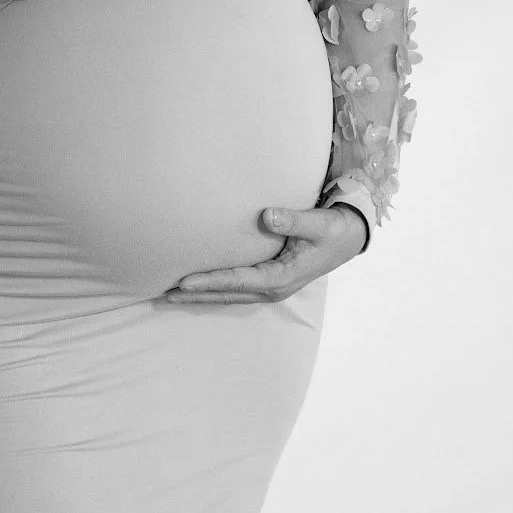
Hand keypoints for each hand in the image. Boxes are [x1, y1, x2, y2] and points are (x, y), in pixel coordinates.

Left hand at [161, 205, 367, 304]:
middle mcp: (273, 288)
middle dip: (197, 296)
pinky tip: (198, 288)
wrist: (349, 239)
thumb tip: (268, 216)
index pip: (238, 281)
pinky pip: (237, 289)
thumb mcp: (318, 223)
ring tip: (172, 295)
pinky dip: (215, 290)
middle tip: (163, 295)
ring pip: (230, 295)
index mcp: (281, 278)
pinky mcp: (270, 281)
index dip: (210, 281)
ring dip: (202, 296)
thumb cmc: (333, 230)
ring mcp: (271, 287)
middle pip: (228, 294)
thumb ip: (294, 220)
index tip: (183, 281)